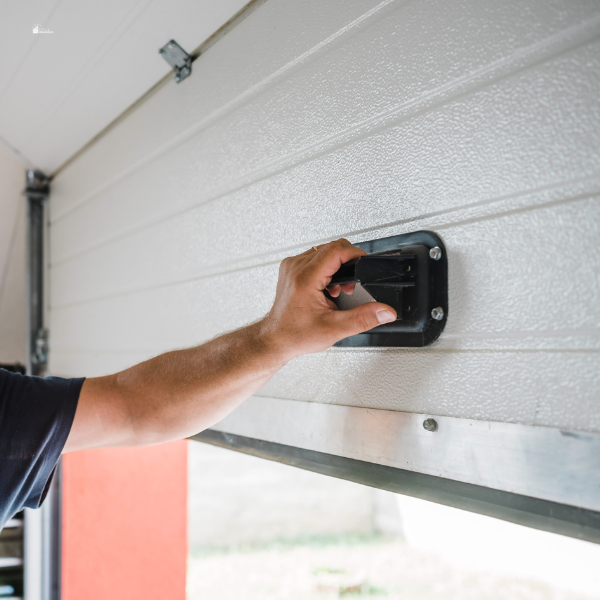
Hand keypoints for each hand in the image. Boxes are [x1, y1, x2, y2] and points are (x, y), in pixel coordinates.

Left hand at [259, 239, 396, 360]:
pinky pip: (314, 257)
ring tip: (337, 289)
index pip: (336, 250)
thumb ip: (363, 319)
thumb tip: (384, 312)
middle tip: (348, 286)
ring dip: (337, 266)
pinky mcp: (291, 268)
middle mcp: (296, 268)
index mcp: (305, 278)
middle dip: (348, 263)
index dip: (355, 254)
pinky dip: (326, 268)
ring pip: (324, 251)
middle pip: (332, 247)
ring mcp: (291, 266)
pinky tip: (327, 286)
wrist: (275, 339)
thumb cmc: (295, 334)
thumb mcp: (334, 329)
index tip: (364, 263)